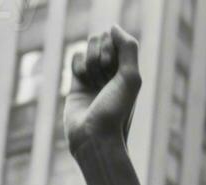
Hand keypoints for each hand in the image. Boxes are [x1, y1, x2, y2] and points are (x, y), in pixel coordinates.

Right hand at [64, 25, 141, 158]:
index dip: (111, 49)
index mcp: (128, 71)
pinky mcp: (77, 82)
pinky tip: (82, 82)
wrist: (94, 137)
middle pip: (99, 40)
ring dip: (89, 62)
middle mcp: (112, 72)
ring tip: (93, 83)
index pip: (115, 39)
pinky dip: (77, 67)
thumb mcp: (131, 79)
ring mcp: (95, 76)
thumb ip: (128, 48)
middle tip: (103, 80)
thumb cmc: (116, 112)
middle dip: (99, 55)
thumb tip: (113, 27)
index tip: (113, 70)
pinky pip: (74, 58)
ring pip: (86, 48)